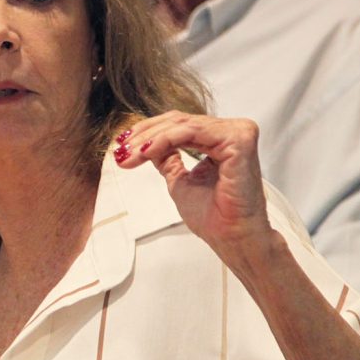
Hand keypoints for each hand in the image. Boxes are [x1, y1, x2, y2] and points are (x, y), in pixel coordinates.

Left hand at [112, 112, 269, 249]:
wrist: (231, 238)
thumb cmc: (214, 217)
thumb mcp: (180, 181)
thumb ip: (168, 159)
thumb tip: (150, 146)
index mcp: (221, 140)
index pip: (180, 126)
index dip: (149, 133)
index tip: (122, 146)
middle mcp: (232, 132)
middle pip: (179, 122)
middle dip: (144, 135)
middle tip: (121, 150)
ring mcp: (237, 133)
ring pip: (182, 125)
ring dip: (150, 138)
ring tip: (129, 153)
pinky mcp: (238, 139)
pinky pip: (192, 132)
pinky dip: (166, 139)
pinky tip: (147, 151)